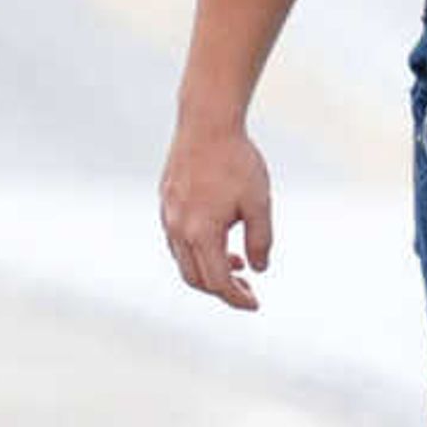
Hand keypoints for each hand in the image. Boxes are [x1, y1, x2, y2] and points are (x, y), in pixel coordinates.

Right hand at [160, 121, 274, 310]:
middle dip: (222, 290)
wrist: (207, 122)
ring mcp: (168, 215)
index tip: (255, 303)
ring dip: (208, 269)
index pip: (218, 282)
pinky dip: (197, 250)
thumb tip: (258, 268)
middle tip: (247, 289)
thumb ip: (260, 240)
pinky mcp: (166, 202)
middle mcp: (178, 229)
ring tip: (237, 261)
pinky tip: (218, 237)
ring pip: (183, 260)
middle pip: (195, 279)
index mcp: (201, 232)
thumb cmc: (236, 160)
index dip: (237, 298)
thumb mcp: (259, 203)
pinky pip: (177, 240)